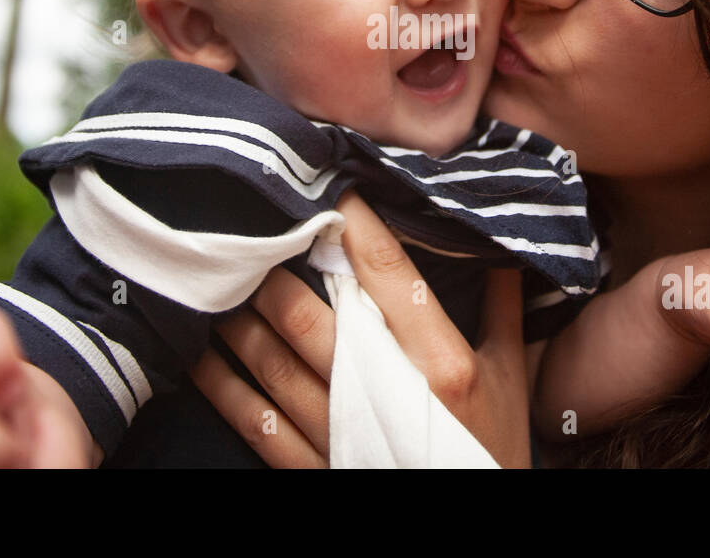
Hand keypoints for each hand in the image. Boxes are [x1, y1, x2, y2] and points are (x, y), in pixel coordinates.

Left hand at [191, 190, 533, 467]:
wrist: (469, 527)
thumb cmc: (492, 450)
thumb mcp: (508, 378)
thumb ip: (502, 307)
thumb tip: (497, 243)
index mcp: (442, 363)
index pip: (388, 275)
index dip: (354, 224)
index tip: (330, 186)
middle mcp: (390, 395)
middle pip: (313, 316)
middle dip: (275, 269)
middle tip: (252, 227)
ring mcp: (346, 436)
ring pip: (275, 363)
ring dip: (241, 319)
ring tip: (218, 280)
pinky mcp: (316, 471)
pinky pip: (257, 422)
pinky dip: (224, 386)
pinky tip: (202, 356)